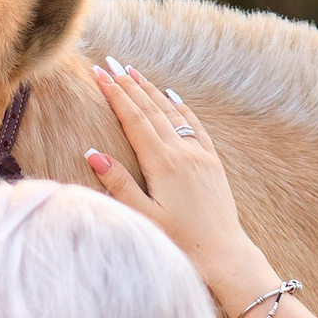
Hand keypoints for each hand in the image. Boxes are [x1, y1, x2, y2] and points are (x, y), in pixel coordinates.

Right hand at [83, 57, 279, 317]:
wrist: (225, 255)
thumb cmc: (181, 243)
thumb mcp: (143, 216)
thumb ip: (118, 184)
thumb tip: (92, 152)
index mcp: (162, 163)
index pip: (133, 119)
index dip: (115, 94)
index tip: (99, 73)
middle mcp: (183, 151)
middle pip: (150, 109)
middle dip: (129, 84)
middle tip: (110, 62)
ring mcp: (200, 155)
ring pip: (172, 113)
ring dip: (151, 91)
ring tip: (134, 72)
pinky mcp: (212, 164)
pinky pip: (195, 126)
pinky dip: (181, 107)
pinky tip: (172, 97)